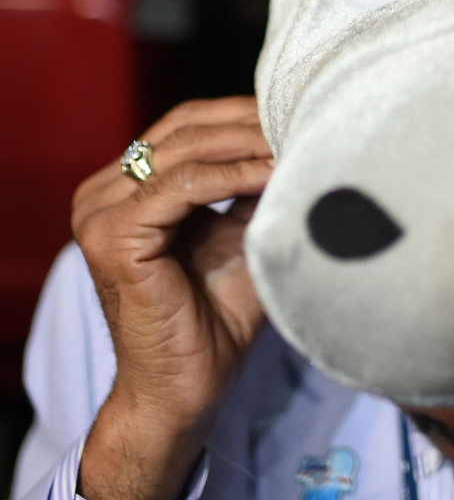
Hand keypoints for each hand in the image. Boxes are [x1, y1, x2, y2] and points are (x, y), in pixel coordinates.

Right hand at [73, 97, 272, 499]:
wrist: (187, 389)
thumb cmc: (217, 316)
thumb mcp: (243, 232)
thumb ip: (257, 184)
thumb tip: (301, 130)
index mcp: (124, 186)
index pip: (188, 124)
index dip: (245, 114)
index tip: (301, 110)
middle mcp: (102, 193)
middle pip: (186, 129)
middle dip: (251, 122)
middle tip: (306, 116)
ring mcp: (100, 213)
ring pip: (185, 151)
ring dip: (247, 143)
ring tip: (297, 139)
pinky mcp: (112, 238)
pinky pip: (180, 187)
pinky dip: (232, 175)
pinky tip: (273, 172)